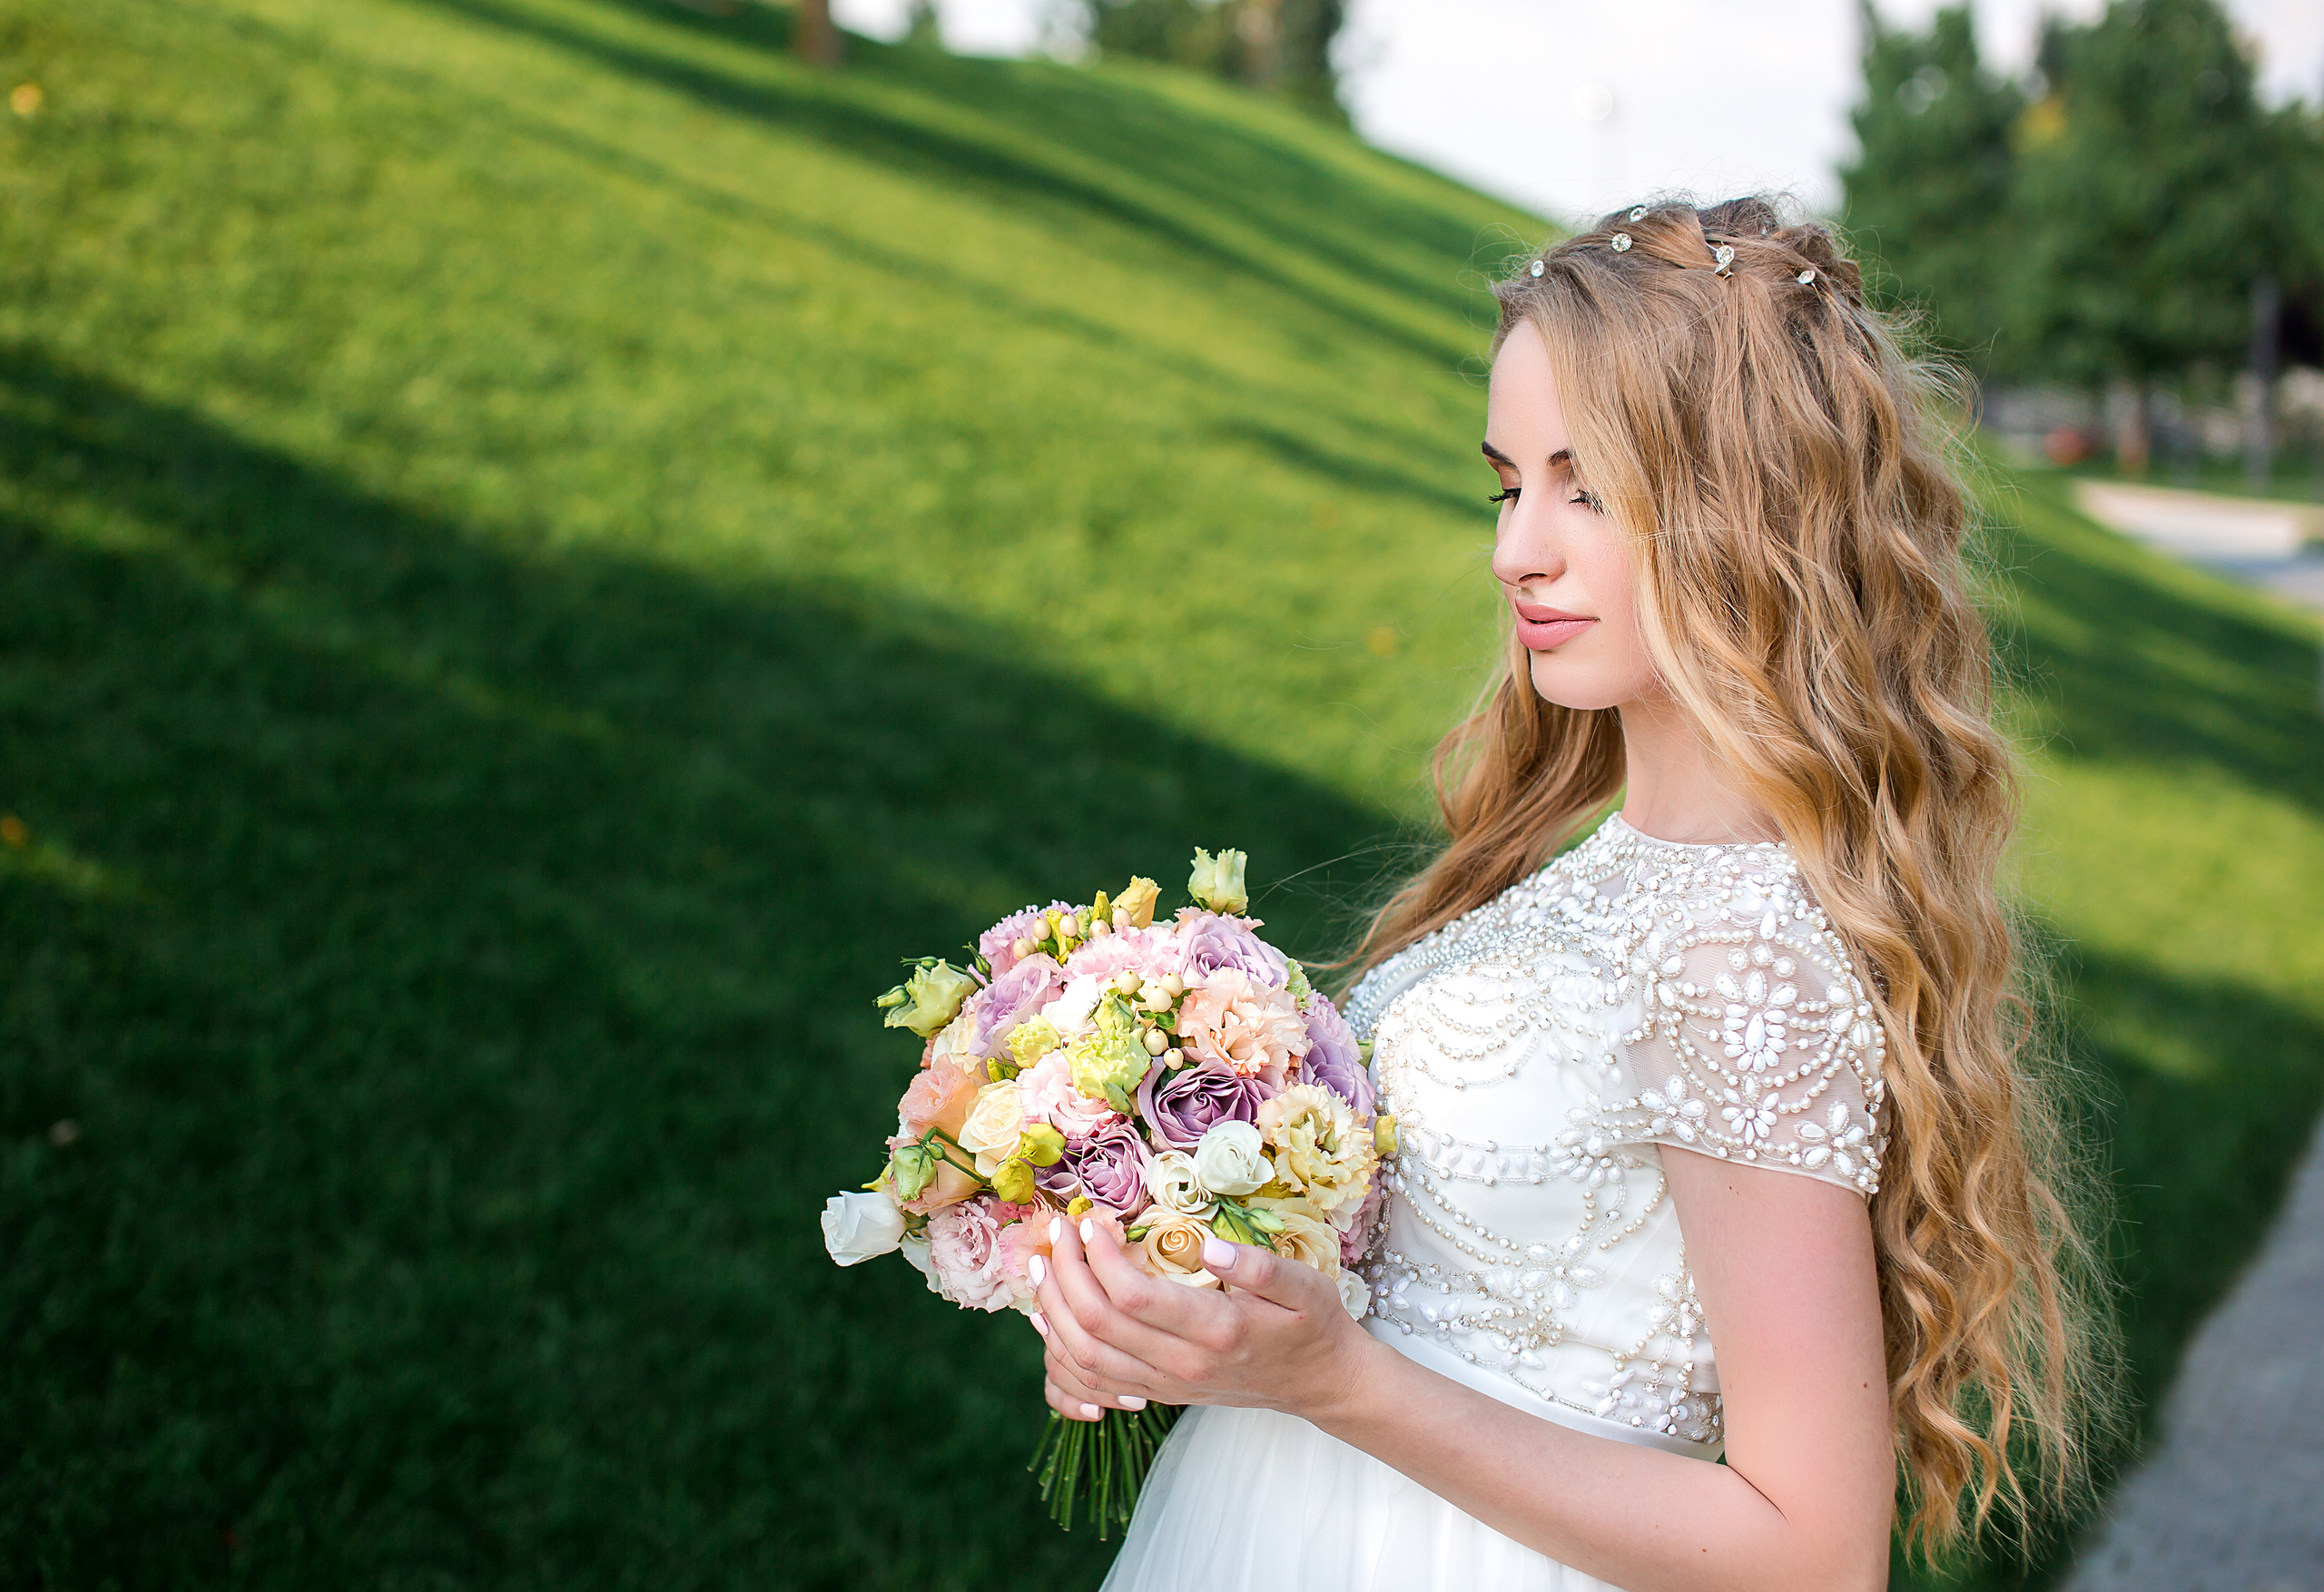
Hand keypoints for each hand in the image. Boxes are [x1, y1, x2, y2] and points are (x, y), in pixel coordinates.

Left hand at [1026, 1211, 1378, 1423]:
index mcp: (1216, 1331)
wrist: (1320, 1383)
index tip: (1093, 1221)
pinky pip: (1092, 1383)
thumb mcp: (1305, 1285)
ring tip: (1041, 1266)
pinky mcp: (1158, 1394)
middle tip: (1059, 1231)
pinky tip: (1048, 1322)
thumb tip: (1209, 1245)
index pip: (1134, 1297)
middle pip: (1096, 1325)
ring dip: (1052, 1310)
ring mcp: (1166, 1385)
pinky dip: (1060, 1355)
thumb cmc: (1312, 1325)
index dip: (1100, 1257)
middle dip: (1065, 1272)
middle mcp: (1182, 1366)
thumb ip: (1259, 1266)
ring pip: (1084, 1358)